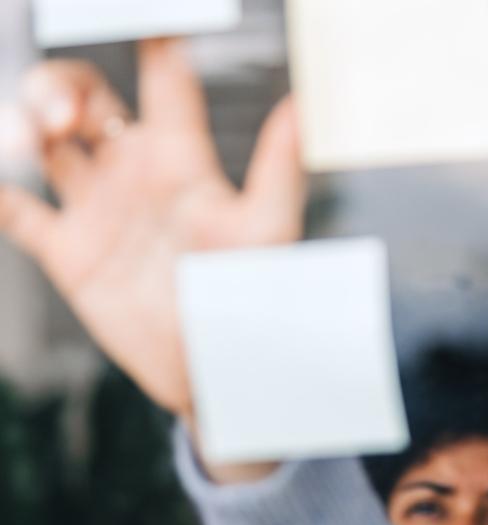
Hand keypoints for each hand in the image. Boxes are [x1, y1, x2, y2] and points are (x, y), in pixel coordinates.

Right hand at [0, 40, 304, 417]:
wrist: (214, 372)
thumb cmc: (251, 302)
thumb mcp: (267, 233)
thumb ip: (278, 170)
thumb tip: (303, 105)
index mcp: (183, 160)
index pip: (163, 79)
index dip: (151, 34)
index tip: (135, 7)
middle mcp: (136, 175)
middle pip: (85, 95)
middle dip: (62, 83)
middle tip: (62, 112)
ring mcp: (99, 210)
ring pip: (45, 140)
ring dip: (25, 122)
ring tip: (30, 138)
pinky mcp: (69, 252)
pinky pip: (16, 210)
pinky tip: (0, 182)